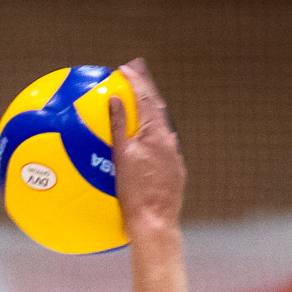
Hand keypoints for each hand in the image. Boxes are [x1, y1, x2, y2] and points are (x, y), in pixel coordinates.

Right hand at [110, 59, 184, 232]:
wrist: (155, 222)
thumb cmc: (135, 193)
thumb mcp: (122, 156)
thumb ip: (119, 127)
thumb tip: (116, 101)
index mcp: (156, 133)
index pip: (146, 98)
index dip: (136, 81)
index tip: (126, 69)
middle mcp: (169, 140)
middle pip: (157, 108)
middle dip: (145, 89)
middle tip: (136, 73)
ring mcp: (174, 155)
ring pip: (162, 127)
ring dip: (151, 112)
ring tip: (141, 102)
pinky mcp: (175, 170)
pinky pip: (164, 145)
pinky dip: (155, 134)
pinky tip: (148, 139)